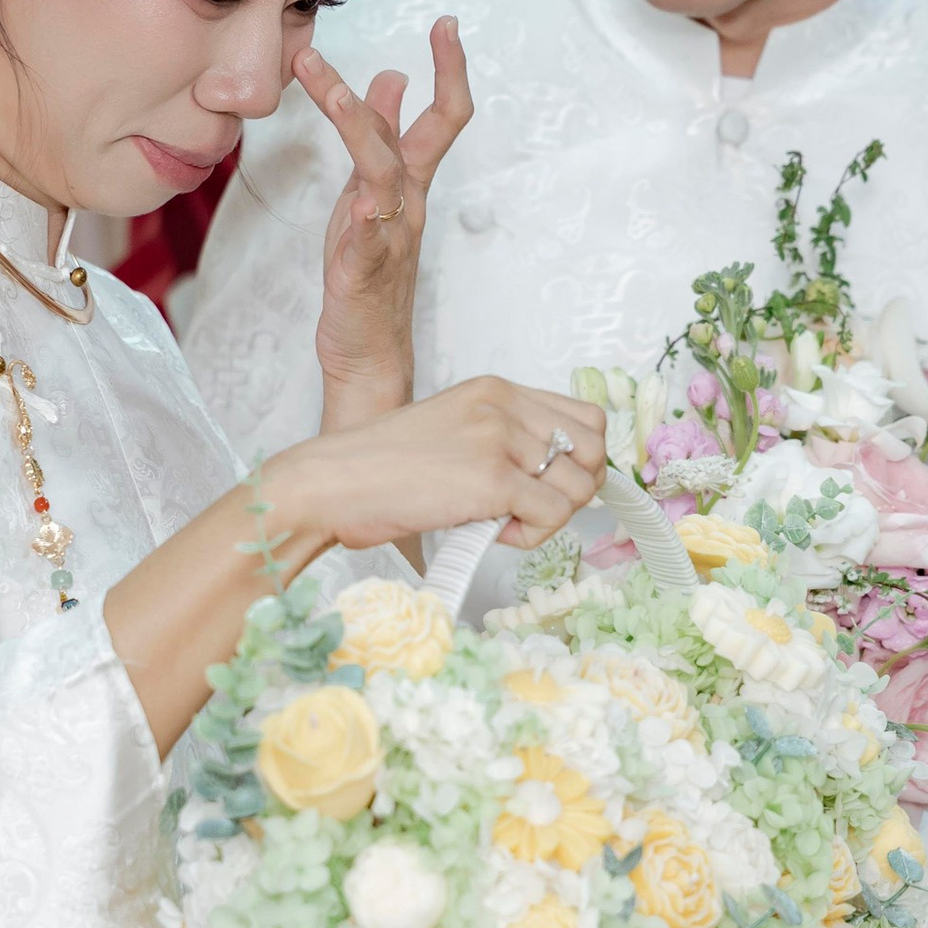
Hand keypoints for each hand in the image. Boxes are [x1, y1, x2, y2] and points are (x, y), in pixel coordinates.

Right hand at [266, 379, 606, 556]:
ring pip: (579, 487)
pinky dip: (530, 537)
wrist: (332, 483)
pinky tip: (492, 533)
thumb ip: (501, 440)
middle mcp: (504, 406)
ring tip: (504, 523)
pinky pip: (552, 516)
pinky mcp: (492, 480)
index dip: (582, 460)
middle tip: (533, 510)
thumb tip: (553, 477)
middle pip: (595, 450)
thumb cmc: (380, 470)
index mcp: (496, 390)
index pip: (586, 417)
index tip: (552, 487)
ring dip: (550, 518)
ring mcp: (499, 440)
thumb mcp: (452, 431)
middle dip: (576, 491)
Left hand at [303, 16, 472, 430]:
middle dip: (437, 78)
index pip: (442, 117)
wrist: (365, 348)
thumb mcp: (368, 191)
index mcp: (410, 182)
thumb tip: (389, 79)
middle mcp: (408, 203)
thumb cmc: (366, 267)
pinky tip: (362, 203)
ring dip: (362, 128)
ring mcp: (390, 236)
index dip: (450, 71)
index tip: (448, 24)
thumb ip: (381, 138)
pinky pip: (370, 241)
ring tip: (340, 93)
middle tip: (440, 27)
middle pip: (424, 134)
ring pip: (386, 173)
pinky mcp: (365, 272)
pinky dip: (367, 220)